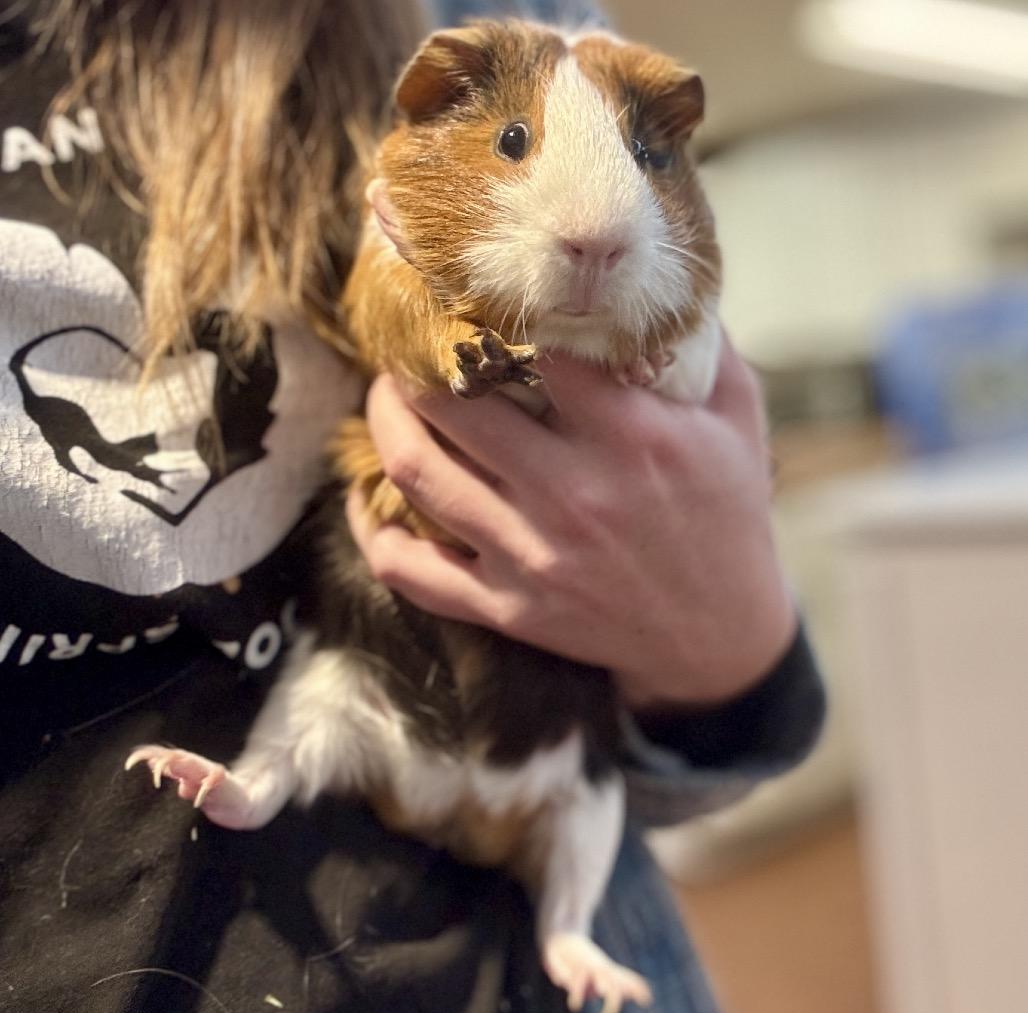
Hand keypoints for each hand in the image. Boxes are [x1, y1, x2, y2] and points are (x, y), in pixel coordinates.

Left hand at [347, 335, 795, 709]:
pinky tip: (362, 499)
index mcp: (633, 437)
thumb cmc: (728, 516)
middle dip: (415, 363)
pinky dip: (371, 531)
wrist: (718, 636)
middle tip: (408, 344)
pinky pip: (411, 570)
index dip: (493, 312)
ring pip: (418, 474)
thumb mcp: (739, 422)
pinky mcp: (508, 607)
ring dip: (384, 423)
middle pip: (455, 406)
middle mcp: (574, 495)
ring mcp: (532, 557)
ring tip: (385, 397)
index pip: (537, 349)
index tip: (471, 297)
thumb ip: (705, 347)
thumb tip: (659, 280)